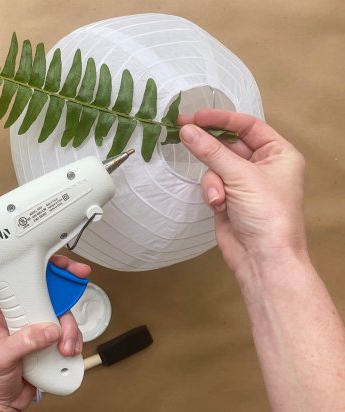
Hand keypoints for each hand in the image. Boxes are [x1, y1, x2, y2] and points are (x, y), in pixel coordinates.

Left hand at [0, 255, 90, 410]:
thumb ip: (24, 342)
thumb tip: (49, 330)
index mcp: (7, 309)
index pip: (29, 281)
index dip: (51, 271)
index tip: (70, 269)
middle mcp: (25, 316)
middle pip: (54, 298)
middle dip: (67, 311)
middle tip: (68, 326)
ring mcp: (39, 330)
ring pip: (64, 319)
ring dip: (71, 334)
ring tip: (64, 350)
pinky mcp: (50, 346)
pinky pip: (69, 338)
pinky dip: (74, 345)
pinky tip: (66, 356)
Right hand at [178, 110, 307, 274]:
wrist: (263, 258)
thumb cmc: (268, 214)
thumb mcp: (240, 176)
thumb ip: (210, 151)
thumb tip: (186, 130)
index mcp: (278, 154)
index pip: (247, 126)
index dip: (222, 119)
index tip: (195, 116)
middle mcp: (262, 165)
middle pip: (228, 145)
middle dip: (210, 147)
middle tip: (182, 132)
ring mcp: (244, 183)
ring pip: (215, 166)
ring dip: (213, 180)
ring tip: (219, 197)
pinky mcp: (228, 199)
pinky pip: (211, 184)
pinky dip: (212, 193)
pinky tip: (219, 206)